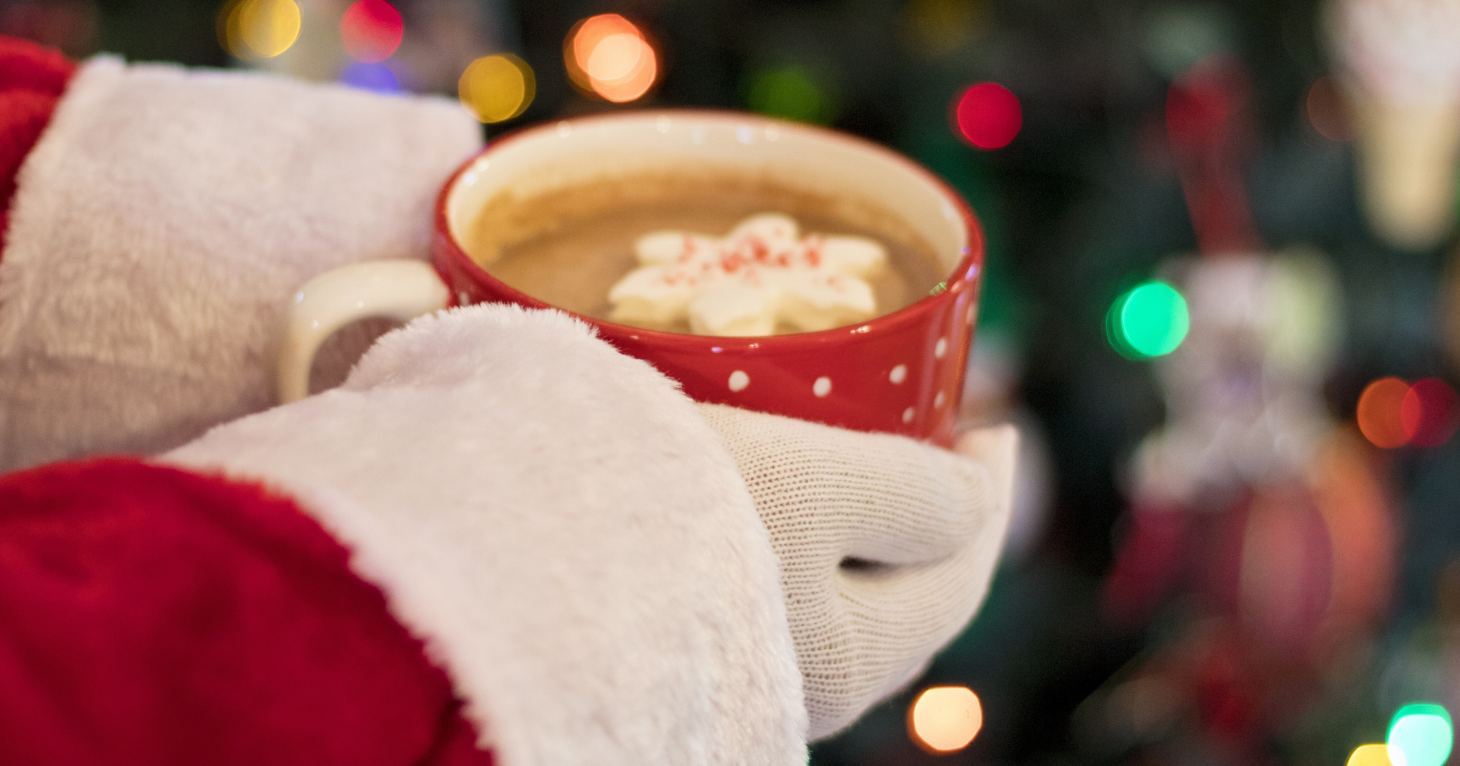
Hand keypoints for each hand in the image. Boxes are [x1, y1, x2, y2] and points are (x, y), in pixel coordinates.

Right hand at [699, 405, 1015, 739]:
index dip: (986, 496)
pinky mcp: (699, 644)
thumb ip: (909, 494)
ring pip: (845, 607)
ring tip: (869, 474)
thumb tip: (980, 499)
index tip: (991, 427)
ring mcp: (749, 676)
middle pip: (906, 605)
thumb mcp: (808, 483)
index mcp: (849, 663)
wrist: (523, 546)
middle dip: (933, 526)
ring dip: (873, 539)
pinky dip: (817, 552)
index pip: (956, 583)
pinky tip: (789, 515)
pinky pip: (788, 603)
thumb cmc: (678, 511)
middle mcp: (804, 693)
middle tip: (942, 448)